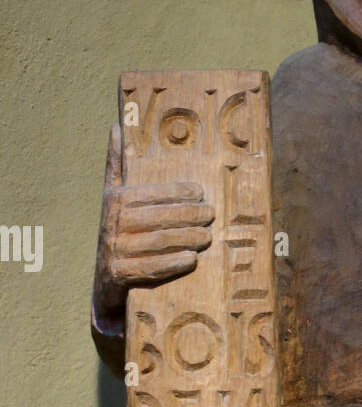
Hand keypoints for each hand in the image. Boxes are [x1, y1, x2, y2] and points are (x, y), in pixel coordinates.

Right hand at [93, 123, 214, 322]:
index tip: (200, 193)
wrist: (105, 278)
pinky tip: (192, 259)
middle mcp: (111, 224)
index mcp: (114, 200)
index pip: (150, 193)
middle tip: (211, 215)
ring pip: (157, 241)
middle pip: (157, 217)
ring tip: (208, 236)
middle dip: (188, 215)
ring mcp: (113, 250)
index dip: (177, 192)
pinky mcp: (118, 275)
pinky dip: (172, 263)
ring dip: (187, 238)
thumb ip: (117, 165)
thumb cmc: (119, 229)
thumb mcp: (113, 196)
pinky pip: (149, 267)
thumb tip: (116, 127)